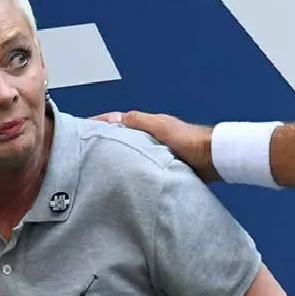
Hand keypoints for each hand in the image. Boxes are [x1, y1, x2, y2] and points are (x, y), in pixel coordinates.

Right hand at [91, 111, 217, 181]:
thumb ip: (137, 121)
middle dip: (105, 142)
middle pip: (123, 138)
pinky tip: (124, 178)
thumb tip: (112, 117)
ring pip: (131, 152)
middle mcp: (151, 137)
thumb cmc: (188, 140)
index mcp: (148, 125)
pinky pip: (142, 166)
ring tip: (99, 166)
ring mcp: (157, 152)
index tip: (81, 131)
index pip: (118, 122)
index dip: (100, 125)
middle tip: (85, 152)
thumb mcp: (159, 127)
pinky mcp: (164, 167)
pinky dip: (131, 168)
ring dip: (118, 156)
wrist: (213, 158)